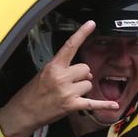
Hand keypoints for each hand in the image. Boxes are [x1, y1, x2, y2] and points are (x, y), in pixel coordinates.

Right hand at [0, 21, 119, 136]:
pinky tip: (114, 105)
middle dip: (81, 76)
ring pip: (88, 84)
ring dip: (82, 89)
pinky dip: (104, 105)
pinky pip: (93, 103)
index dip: (81, 34)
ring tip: (69, 95)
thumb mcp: (43, 73)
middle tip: (70, 83)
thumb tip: (85, 72)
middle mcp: (61, 77)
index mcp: (53, 67)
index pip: (70, 46)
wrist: (23, 113)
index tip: (91, 24)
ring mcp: (67, 92)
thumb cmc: (31, 94)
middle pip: (85, 69)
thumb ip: (63, 69)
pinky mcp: (72, 105)